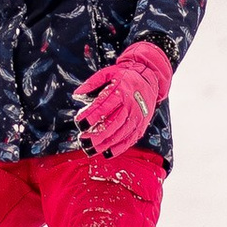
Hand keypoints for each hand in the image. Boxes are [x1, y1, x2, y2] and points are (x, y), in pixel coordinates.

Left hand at [76, 41, 171, 157]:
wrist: (149, 79)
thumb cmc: (124, 77)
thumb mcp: (108, 73)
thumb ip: (92, 83)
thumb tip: (77, 95)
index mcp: (120, 91)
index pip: (103, 106)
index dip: (91, 116)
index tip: (79, 123)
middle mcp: (130, 105)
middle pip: (112, 123)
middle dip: (96, 134)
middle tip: (82, 140)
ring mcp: (137, 117)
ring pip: (120, 134)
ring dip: (104, 143)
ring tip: (90, 149)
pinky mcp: (141, 125)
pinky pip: (130, 139)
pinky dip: (119, 148)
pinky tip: (107, 153)